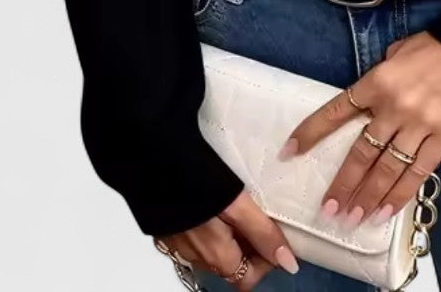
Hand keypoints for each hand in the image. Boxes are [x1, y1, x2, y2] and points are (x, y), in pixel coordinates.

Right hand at [154, 187, 298, 288]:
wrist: (150, 160)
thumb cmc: (195, 181)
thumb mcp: (237, 206)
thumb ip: (262, 233)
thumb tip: (289, 264)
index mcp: (215, 256)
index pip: (248, 279)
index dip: (265, 260)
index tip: (273, 232)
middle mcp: (195, 257)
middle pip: (231, 265)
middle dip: (248, 244)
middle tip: (260, 213)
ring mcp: (177, 243)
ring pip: (213, 250)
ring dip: (229, 234)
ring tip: (238, 204)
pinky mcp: (167, 227)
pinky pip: (195, 235)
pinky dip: (209, 225)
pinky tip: (212, 200)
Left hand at [277, 31, 440, 227]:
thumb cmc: (436, 47)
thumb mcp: (398, 51)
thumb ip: (380, 76)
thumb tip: (369, 98)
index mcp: (377, 81)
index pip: (337, 111)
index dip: (311, 132)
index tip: (290, 152)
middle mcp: (393, 108)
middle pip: (361, 152)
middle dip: (343, 184)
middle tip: (328, 210)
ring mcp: (419, 127)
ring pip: (386, 170)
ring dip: (367, 197)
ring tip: (352, 220)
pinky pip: (418, 174)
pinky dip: (399, 195)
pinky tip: (385, 213)